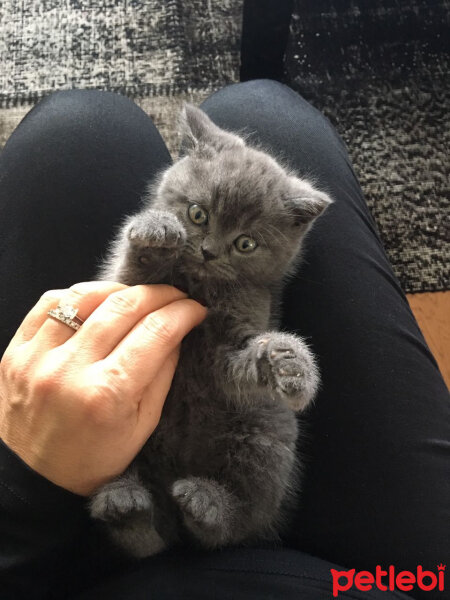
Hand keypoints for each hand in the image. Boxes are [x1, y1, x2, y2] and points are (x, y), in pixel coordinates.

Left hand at [0, 281, 206, 495]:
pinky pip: (48, 303)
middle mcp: (68, 370)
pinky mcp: (14, 352)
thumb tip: (177, 330)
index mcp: (107, 395)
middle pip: (123, 307)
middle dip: (159, 294)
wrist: (31, 480)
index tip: (196, 308)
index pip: (155, 333)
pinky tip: (96, 303)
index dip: (182, 313)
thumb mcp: (143, 425)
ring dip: (120, 290)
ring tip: (137, 298)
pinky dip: (79, 295)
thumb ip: (162, 373)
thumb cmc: (94, 459)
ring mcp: (36, 358)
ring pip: (85, 296)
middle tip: (175, 296)